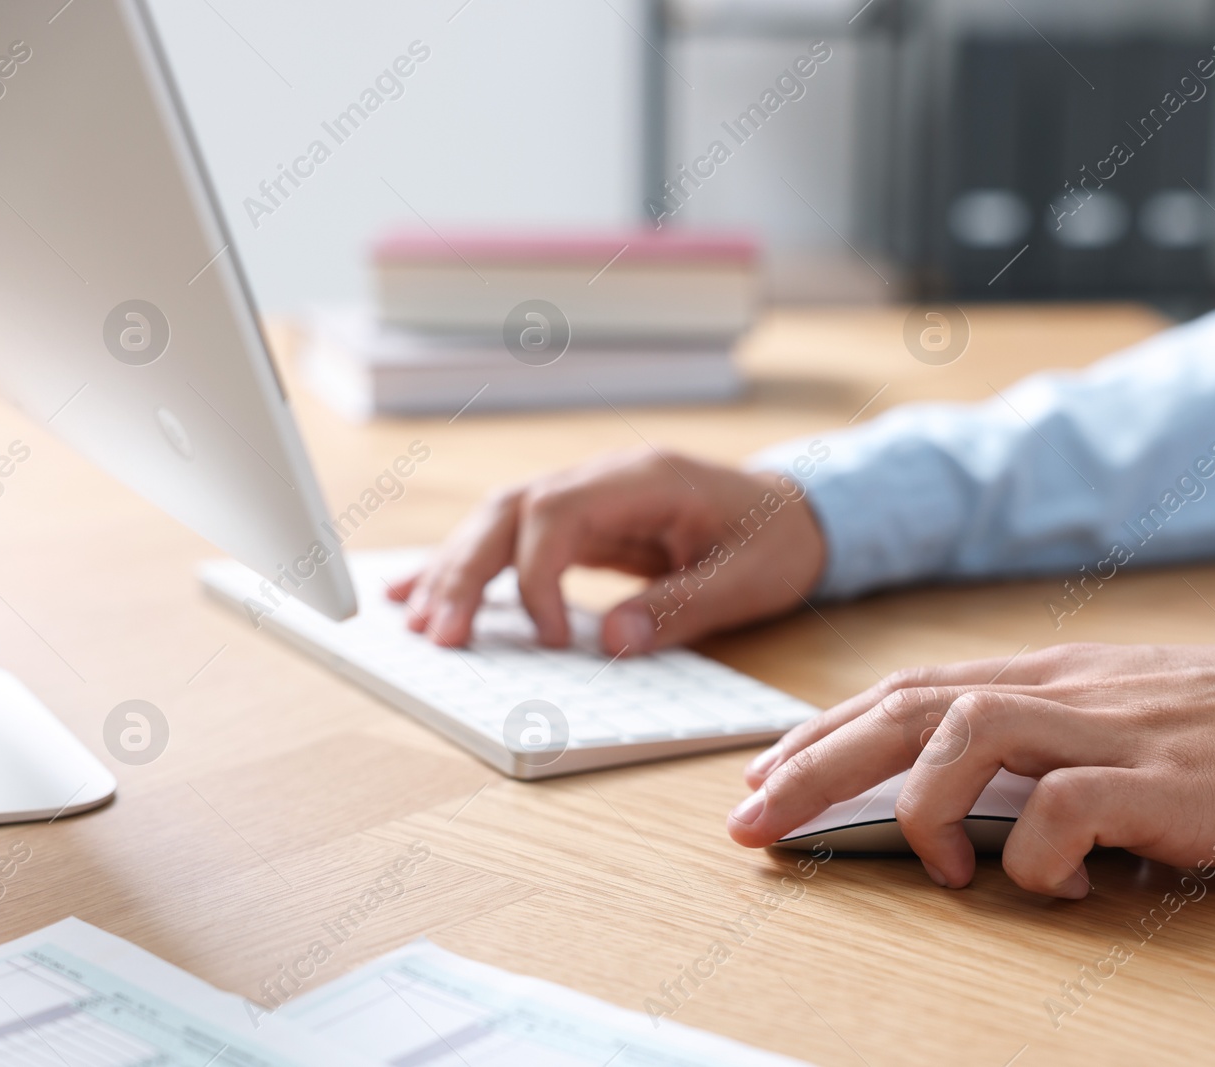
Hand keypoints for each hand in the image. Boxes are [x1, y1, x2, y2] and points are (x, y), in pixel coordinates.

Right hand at [387, 447, 826, 654]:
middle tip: (439, 635)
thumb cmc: (779, 541)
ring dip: (455, 569)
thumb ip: (684, 606)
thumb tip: (613, 643)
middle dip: (467, 571)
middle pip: (511, 511)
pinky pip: (514, 539)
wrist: (799, 512)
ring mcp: (590, 496)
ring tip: (415, 621)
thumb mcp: (750, 579)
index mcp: (646, 479)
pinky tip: (422, 591)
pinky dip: (469, 565)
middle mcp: (605, 478)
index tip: (553, 641)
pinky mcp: (583, 523)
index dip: (537, 576)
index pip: (558, 513)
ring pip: (499, 521)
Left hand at [727, 637, 1214, 897]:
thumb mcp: (1110, 715)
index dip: (820, 733)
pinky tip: (1052, 885)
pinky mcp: (1156, 778)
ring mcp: (1104, 729)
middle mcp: (1056, 690)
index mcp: (1040, 674)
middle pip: (904, 709)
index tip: (761, 775)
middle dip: (810, 767)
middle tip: (748, 824)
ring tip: (934, 867)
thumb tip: (959, 805)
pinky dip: (1035, 855)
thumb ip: (1034, 743)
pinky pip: (1063, 807)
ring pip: (964, 733)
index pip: (903, 692)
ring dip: (918, 804)